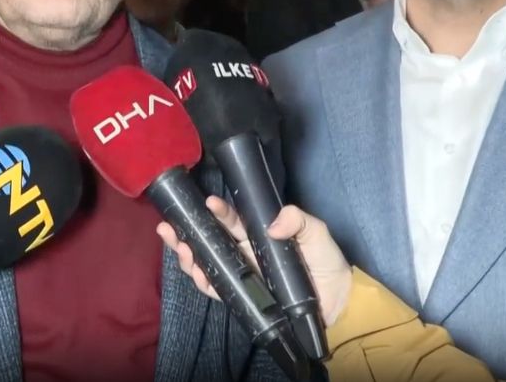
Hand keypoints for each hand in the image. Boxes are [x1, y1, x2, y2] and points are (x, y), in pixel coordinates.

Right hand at [156, 197, 351, 325]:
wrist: (338, 302)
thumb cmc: (326, 263)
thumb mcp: (317, 234)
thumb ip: (298, 221)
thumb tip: (272, 225)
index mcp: (257, 233)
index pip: (231, 219)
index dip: (217, 211)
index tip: (207, 203)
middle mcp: (243, 251)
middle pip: (208, 239)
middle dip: (186, 231)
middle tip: (168, 226)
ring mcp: (241, 274)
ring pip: (206, 262)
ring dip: (187, 255)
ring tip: (180, 248)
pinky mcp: (242, 296)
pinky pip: (217, 288)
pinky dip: (203, 281)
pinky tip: (196, 271)